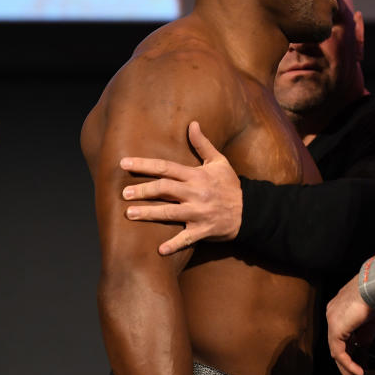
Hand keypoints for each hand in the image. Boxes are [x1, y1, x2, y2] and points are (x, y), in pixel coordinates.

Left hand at [119, 121, 241, 254]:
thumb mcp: (219, 161)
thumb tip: (192, 123)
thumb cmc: (230, 185)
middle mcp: (196, 193)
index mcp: (197, 175)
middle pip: (165, 189)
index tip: (124, 163)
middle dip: (143, 190)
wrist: (250, 210)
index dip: (144, 164)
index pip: (166, 167)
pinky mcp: (203, 230)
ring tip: (130, 213)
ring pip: (170, 213)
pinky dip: (174, 245)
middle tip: (124, 193)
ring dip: (149, 213)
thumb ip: (203, 144)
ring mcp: (199, 213)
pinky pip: (187, 239)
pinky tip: (159, 250)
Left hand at [326, 275, 374, 374]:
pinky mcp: (335, 328)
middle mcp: (332, 314)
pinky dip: (348, 363)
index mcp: (340, 309)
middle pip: (336, 344)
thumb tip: (362, 350)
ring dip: (346, 367)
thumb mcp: (372, 321)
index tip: (357, 364)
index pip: (341, 336)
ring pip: (336, 350)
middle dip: (345, 363)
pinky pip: (339, 352)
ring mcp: (332, 320)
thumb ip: (364, 336)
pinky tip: (358, 372)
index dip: (349, 351)